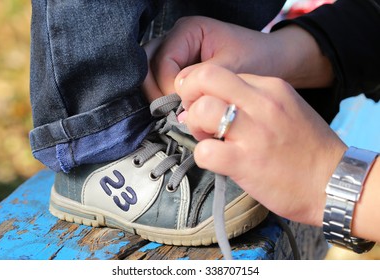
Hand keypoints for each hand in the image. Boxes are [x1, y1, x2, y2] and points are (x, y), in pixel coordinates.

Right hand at [143, 16, 276, 100]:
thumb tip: (179, 109)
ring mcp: (177, 53)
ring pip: (150, 74)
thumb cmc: (257, 57)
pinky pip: (162, 82)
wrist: (273, 59)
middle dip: (155, 91)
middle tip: (168, 113)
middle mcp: (178, 39)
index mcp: (188, 31)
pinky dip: (165, 97)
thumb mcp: (232, 69)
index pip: (163, 62)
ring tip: (172, 113)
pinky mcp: (181, 68)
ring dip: (157, 95)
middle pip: (147, 65)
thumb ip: (203, 85)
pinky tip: (177, 110)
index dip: (168, 88)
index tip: (183, 107)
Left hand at [175, 64, 345, 226]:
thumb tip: (213, 104)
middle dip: (189, 94)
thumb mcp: (287, 109)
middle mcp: (261, 103)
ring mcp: (254, 132)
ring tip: (209, 139)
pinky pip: (205, 151)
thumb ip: (252, 101)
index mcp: (271, 87)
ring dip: (196, 125)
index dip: (204, 88)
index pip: (220, 73)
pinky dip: (203, 156)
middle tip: (196, 115)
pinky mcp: (245, 162)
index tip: (205, 103)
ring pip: (201, 109)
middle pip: (206, 77)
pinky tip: (217, 160)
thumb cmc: (307, 149)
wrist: (335, 183)